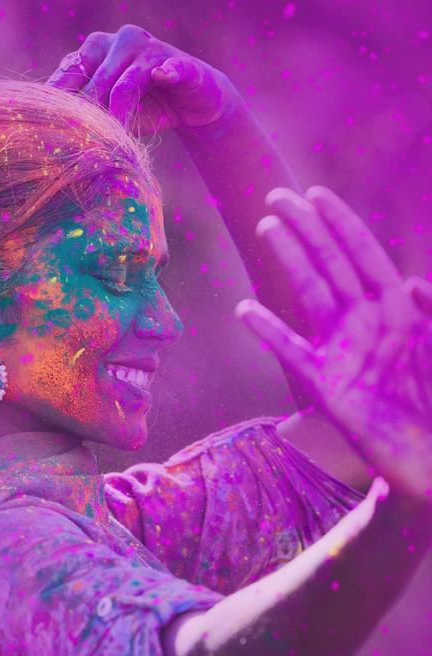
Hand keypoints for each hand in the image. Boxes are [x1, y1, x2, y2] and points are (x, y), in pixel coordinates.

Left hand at [46, 24, 239, 134]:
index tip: (46, 129)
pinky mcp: (181, 63)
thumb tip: (49, 141)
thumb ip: (84, 117)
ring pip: (126, 82)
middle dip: (87, 115)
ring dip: (118, 113)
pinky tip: (162, 77)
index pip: (71, 72)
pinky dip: (169, 72)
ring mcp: (151, 50)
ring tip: (112, 137)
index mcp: (95, 51)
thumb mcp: (109, 113)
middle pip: (95, 79)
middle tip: (78, 144)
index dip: (59, 102)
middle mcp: (120, 42)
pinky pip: (173, 68)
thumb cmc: (143, 109)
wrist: (191, 105)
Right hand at [236, 186, 431, 505]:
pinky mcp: (322, 385)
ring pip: (309, 294)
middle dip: (306, 227)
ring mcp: (339, 349)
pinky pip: (290, 353)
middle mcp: (362, 320)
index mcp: (395, 307)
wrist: (429, 455)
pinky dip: (269, 332)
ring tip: (266, 229)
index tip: (315, 195)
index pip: (362, 253)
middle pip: (330, 263)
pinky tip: (246, 312)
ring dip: (289, 260)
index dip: (340, 223)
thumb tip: (409, 281)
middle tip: (276, 197)